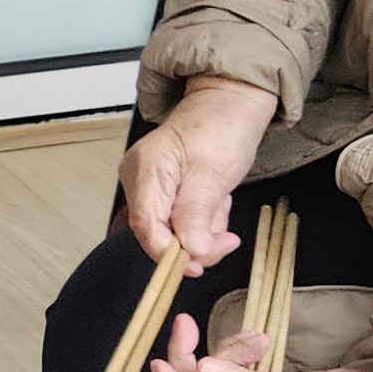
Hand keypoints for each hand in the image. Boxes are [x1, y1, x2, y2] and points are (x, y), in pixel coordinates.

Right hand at [122, 76, 278, 274]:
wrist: (231, 105)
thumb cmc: (221, 127)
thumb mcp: (213, 173)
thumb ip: (196, 213)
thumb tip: (189, 250)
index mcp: (146, 170)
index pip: (146, 227)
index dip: (170, 254)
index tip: (197, 265)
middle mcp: (141, 180)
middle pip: (158, 234)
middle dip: (195, 240)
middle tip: (225, 237)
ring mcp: (152, 187)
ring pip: (174, 232)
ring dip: (204, 228)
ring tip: (220, 202)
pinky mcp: (166, 192)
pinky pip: (181, 222)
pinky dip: (203, 220)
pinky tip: (214, 201)